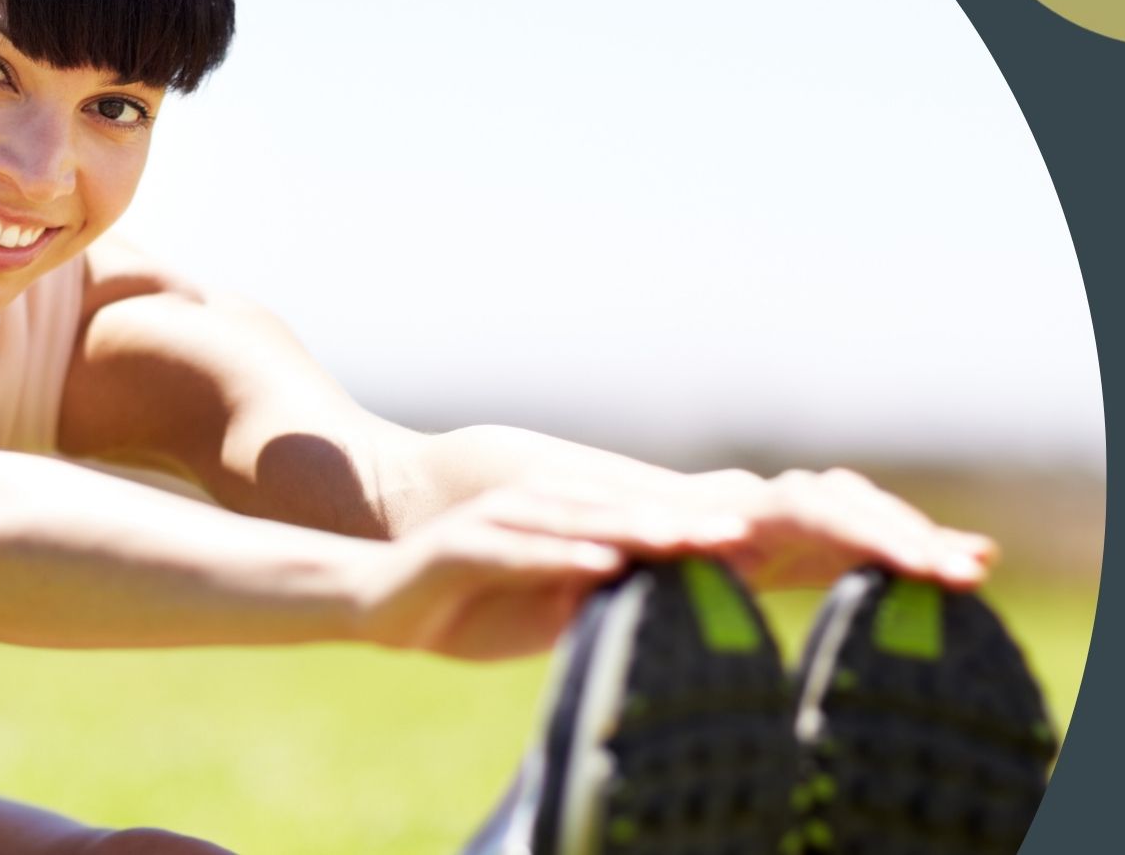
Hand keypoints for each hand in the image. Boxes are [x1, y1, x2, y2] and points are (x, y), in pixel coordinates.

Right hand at [347, 487, 730, 659]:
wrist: (370, 603)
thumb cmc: (462, 612)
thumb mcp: (540, 613)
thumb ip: (592, 602)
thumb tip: (656, 608)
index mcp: (560, 525)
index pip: (637, 527)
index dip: (693, 536)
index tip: (753, 551)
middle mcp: (534, 510)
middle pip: (621, 515)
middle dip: (683, 524)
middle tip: (744, 536)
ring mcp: (499, 522)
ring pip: (579, 523)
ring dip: (635, 530)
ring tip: (690, 540)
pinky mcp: (463, 545)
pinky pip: (521, 550)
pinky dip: (563, 555)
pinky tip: (603, 562)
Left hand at [666, 467, 996, 590]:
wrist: (667, 528)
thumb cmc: (664, 553)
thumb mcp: (666, 556)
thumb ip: (682, 548)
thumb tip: (715, 539)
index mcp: (754, 508)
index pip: (821, 513)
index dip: (870, 535)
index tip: (915, 564)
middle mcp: (793, 499)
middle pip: (862, 511)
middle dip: (914, 540)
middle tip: (967, 574)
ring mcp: (818, 510)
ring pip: (879, 517)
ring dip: (928, 543)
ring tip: (977, 569)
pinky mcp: (834, 531)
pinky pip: (888, 534)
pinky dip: (928, 546)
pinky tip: (979, 558)